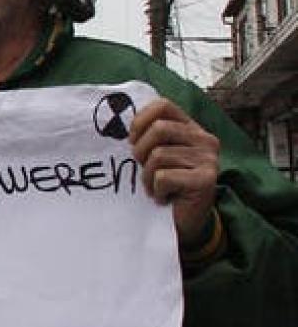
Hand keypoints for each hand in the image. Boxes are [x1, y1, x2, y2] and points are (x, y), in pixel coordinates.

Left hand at [129, 98, 219, 243]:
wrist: (183, 221)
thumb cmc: (165, 186)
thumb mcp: (156, 156)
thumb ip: (149, 137)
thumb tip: (118, 122)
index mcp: (191, 128)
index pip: (163, 105)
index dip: (140, 121)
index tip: (132, 140)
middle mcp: (205, 139)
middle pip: (158, 129)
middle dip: (140, 151)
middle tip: (143, 169)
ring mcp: (208, 159)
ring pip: (158, 155)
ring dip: (147, 177)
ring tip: (155, 187)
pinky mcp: (206, 179)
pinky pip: (163, 177)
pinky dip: (156, 190)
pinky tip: (164, 197)